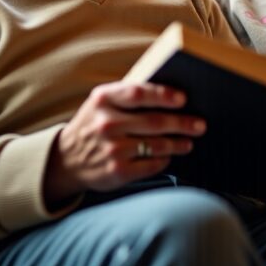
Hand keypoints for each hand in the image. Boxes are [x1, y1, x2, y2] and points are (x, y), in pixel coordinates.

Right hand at [44, 81, 205, 204]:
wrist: (65, 159)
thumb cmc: (93, 124)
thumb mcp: (100, 103)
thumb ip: (127, 95)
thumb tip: (171, 93)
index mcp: (103, 99)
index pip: (138, 93)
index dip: (163, 95)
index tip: (183, 99)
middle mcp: (106, 123)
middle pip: (154, 121)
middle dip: (182, 123)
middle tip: (200, 124)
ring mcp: (111, 149)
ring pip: (157, 145)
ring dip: (178, 143)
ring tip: (188, 141)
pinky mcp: (117, 172)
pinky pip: (152, 164)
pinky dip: (164, 159)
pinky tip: (169, 156)